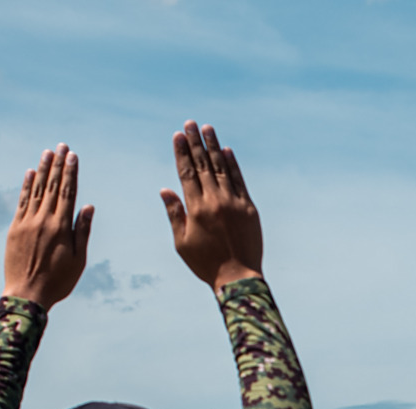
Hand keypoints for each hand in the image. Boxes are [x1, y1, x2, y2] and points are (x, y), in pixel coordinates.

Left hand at [2, 145, 93, 309]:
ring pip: (36, 190)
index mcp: (61, 228)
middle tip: (62, 146)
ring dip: (42, 170)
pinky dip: (26, 186)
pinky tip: (30, 173)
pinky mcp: (15, 228)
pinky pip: (21, 202)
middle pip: (52, 187)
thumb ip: (82, 231)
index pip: (67, 193)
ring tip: (47, 153)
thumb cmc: (58, 281)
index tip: (73, 156)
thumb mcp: (78, 259)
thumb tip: (88, 206)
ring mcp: (27, 222)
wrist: (27, 293)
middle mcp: (43, 220)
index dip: (70, 173)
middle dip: (57, 165)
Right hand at [160, 121, 263, 290]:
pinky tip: (227, 151)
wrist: (239, 277)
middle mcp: (215, 202)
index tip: (178, 136)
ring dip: (214, 147)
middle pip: (203, 165)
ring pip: (221, 169)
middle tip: (190, 123)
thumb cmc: (205, 263)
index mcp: (196, 209)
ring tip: (208, 129)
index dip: (181, 152)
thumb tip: (165, 188)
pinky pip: (240, 181)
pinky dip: (233, 165)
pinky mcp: (249, 209)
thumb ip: (174, 213)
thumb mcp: (182, 241)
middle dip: (196, 143)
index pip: (186, 173)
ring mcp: (234, 203)